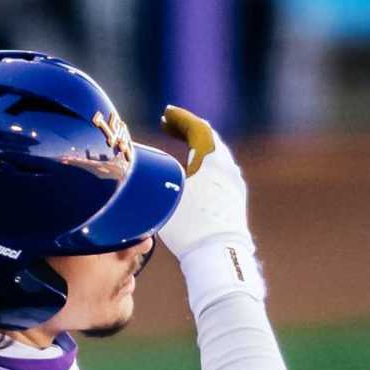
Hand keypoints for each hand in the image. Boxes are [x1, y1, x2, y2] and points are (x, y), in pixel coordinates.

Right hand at [156, 105, 249, 256]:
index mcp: (212, 160)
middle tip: (171, 127)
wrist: (218, 256)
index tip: (166, 114)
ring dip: (199, 148)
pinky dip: (206, 165)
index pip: (198, 128)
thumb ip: (153, 175)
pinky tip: (195, 176)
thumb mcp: (165, 195)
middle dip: (189, 130)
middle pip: (210, 140)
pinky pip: (221, 173)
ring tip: (182, 148)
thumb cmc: (190, 226)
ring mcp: (235, 186)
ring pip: (217, 157)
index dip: (181, 118)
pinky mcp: (236, 202)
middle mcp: (228, 168)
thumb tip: (134, 167)